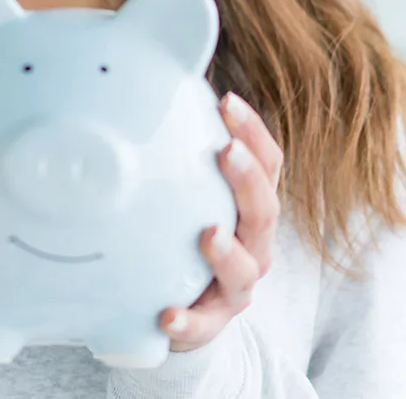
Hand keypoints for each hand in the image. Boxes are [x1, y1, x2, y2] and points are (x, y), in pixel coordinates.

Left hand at [161, 91, 282, 351]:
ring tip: (208, 234)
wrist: (173, 307)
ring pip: (245, 269)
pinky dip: (188, 322)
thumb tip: (139, 79)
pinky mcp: (209, 324)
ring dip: (227, 251)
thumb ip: (171, 145)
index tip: (225, 100)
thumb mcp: (180, 188)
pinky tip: (167, 315)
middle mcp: (251, 243)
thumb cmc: (177, 232)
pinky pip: (202, 326)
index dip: (251, 131)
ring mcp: (234, 286)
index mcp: (247, 205)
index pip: (265, 163)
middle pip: (263, 210)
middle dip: (247, 179)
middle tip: (225, 151)